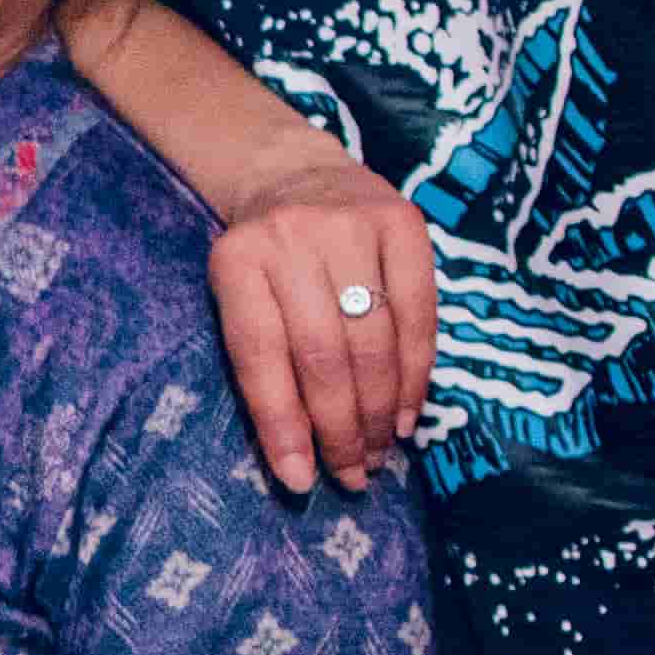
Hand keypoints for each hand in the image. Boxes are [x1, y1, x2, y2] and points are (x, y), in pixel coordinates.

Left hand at [198, 157, 436, 497]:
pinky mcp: (404, 224)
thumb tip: (295, 459)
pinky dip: (416, 373)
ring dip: (380, 412)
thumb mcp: (241, 297)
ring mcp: (351, 226)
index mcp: (236, 261)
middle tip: (352, 476)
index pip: (258, 355)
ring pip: (373, 340)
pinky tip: (407, 414)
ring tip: (379, 454)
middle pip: (321, 356)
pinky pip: (418, 314)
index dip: (280, 424)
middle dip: (340, 429)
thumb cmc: (264, 260)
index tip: (299, 480)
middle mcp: (292, 238)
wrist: (298, 174)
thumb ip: (261, 363)